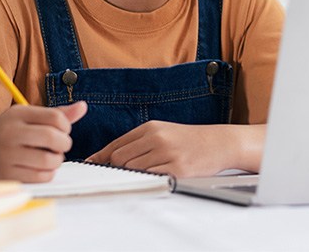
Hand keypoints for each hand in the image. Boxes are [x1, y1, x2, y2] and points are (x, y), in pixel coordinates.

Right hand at [0, 101, 86, 181]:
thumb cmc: (7, 129)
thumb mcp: (28, 115)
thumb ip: (57, 113)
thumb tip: (83, 107)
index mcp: (18, 114)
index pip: (55, 117)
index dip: (66, 125)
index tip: (63, 130)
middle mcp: (11, 133)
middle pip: (52, 138)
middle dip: (64, 143)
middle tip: (61, 145)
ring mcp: (7, 155)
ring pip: (48, 160)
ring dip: (57, 160)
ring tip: (51, 156)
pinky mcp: (6, 174)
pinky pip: (40, 177)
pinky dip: (48, 173)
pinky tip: (42, 167)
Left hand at [87, 121, 264, 177]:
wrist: (218, 143)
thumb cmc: (188, 140)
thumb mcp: (162, 132)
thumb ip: (137, 142)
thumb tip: (106, 157)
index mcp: (151, 128)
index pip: (116, 144)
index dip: (100, 158)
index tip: (90, 166)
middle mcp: (157, 138)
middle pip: (119, 158)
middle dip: (117, 168)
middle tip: (124, 172)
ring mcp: (167, 154)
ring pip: (132, 170)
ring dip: (134, 174)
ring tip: (148, 171)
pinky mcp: (177, 170)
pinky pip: (151, 178)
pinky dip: (149, 180)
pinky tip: (158, 175)